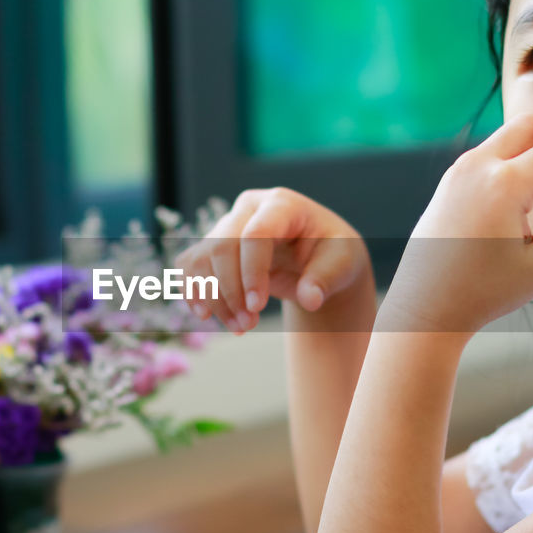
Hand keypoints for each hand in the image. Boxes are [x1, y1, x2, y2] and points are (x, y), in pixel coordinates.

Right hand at [173, 187, 371, 333]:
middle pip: (221, 246)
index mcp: (281, 204)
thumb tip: (310, 299)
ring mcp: (227, 224)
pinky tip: (207, 317)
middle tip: (248, 325)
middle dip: (230, 292)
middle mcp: (248, 208)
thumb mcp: (342, 263)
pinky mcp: (214, 244)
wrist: (318, 256)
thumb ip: (325, 279)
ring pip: (202, 259)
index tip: (257, 307)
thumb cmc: (331, 254)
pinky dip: (194, 293)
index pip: (255, 234)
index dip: (251, 272)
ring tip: (239, 328)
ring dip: (213, 299)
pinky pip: (190, 266)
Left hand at [379, 113, 532, 338]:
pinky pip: (488, 158)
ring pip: (506, 140)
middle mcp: (477, 167)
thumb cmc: (483, 291)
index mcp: (503, 184)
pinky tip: (527, 198)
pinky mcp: (448, 185)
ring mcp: (458, 173)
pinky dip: (513, 165)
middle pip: (529, 126)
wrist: (426, 305)